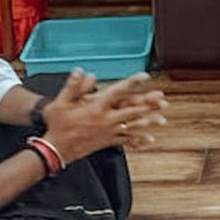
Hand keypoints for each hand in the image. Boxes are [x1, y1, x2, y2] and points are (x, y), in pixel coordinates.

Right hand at [42, 70, 167, 161]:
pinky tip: (149, 140)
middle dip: (148, 105)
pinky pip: (126, 140)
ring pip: (132, 126)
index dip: (132, 82)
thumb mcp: (61, 103)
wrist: (56, 148)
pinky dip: (138, 140)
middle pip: (132, 110)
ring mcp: (108, 132)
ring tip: (162, 120)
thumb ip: (73, 86)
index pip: (118, 92)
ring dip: (148, 122)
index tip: (144, 76)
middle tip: (162, 100)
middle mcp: (106, 120)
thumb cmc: (58, 125)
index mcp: (97, 107)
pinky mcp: (108, 141)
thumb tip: (81, 71)